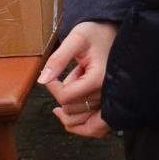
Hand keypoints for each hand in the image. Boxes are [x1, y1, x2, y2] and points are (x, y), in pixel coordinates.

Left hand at [40, 20, 117, 136]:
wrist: (116, 32)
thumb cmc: (97, 32)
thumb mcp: (76, 39)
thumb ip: (58, 59)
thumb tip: (42, 80)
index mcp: (99, 79)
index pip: (66, 97)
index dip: (53, 87)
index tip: (51, 75)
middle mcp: (108, 93)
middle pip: (72, 110)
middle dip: (62, 95)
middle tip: (62, 78)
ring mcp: (111, 100)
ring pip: (80, 120)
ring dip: (70, 107)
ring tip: (70, 88)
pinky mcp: (111, 104)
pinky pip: (95, 127)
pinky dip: (82, 125)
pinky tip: (70, 114)